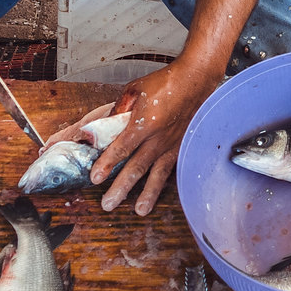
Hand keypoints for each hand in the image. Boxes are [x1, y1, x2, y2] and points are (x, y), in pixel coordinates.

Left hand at [91, 57, 217, 214]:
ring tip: (139, 210)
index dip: (106, 164)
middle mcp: (158, 138)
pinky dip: (165, 184)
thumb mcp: (134, 90)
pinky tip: (160, 195)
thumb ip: (118, 111)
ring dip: (147, 194)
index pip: (121, 148)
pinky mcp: (181, 146)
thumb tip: (104, 128)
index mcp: (144, 123)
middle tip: (108, 204)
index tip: (95, 178)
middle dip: (121, 187)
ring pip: (156, 174)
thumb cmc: (164, 83)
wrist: (194, 80)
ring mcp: (172, 144)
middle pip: (136, 167)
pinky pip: (171, 169)